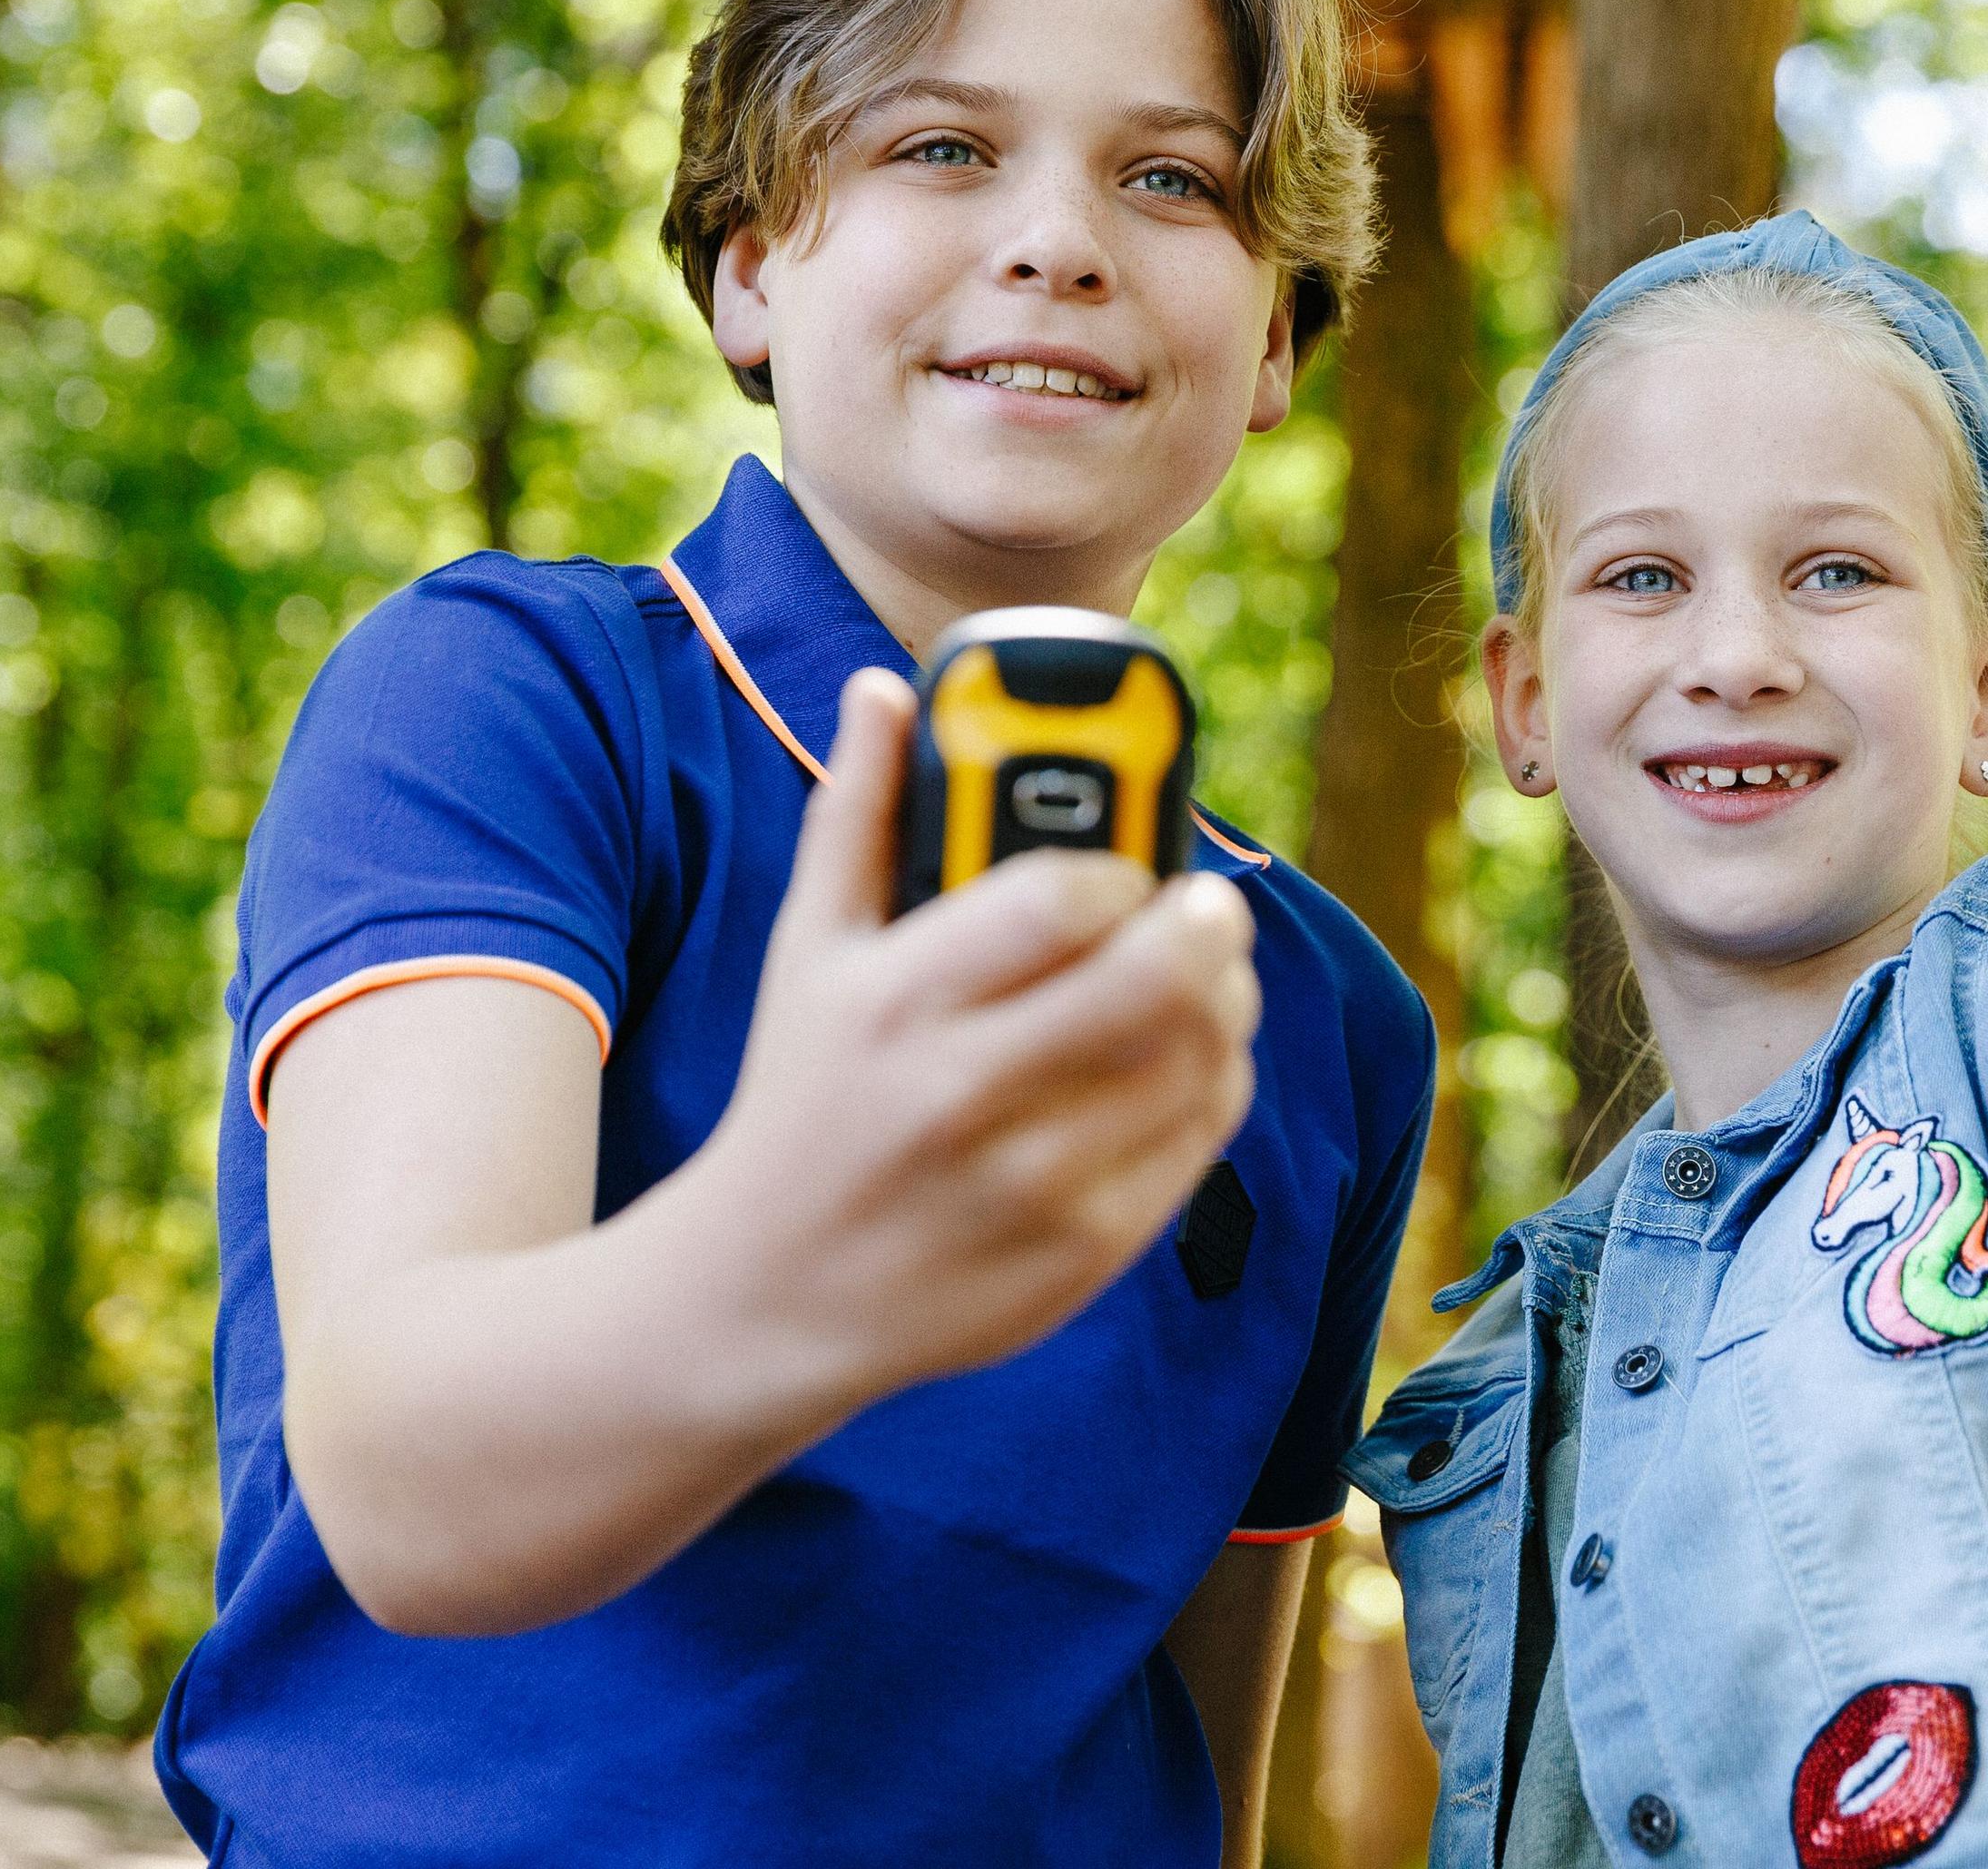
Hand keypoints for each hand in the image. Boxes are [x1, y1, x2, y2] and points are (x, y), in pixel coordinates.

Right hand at [702, 667, 1262, 1399]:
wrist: (760, 1299)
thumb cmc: (796, 1100)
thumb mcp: (804, 953)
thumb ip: (853, 815)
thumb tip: (883, 688)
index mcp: (894, 1002)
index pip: (1056, 900)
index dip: (1119, 866)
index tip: (1128, 864)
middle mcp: (962, 1093)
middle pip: (1154, 980)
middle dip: (1209, 924)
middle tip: (1211, 906)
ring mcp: (1029, 1183)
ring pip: (1195, 1060)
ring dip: (1227, 1001)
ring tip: (1213, 974)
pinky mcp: (1079, 1252)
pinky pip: (1196, 1144)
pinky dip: (1215, 1085)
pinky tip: (1194, 1059)